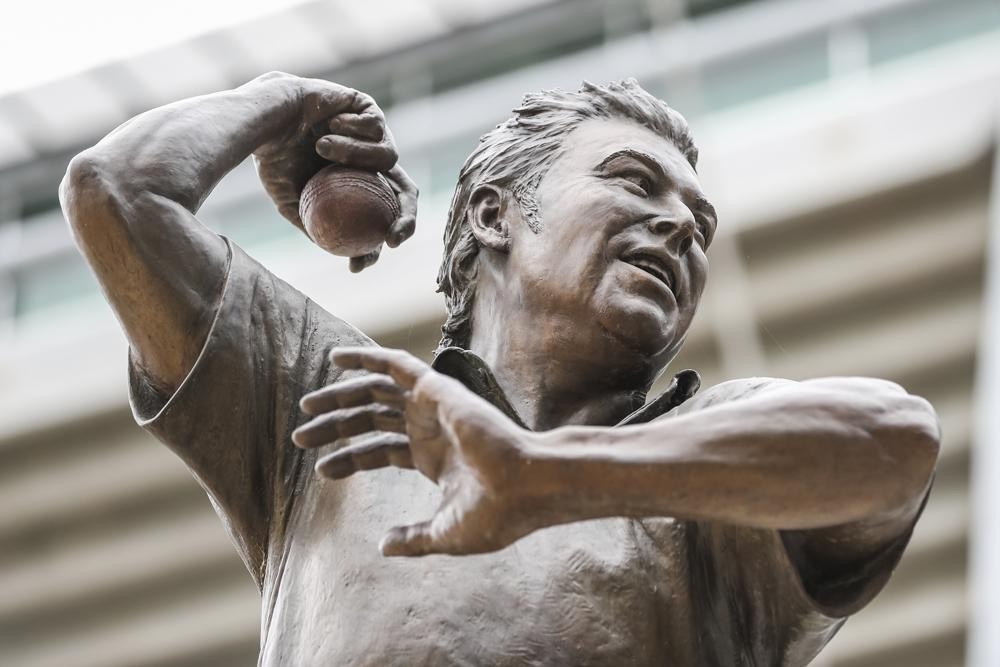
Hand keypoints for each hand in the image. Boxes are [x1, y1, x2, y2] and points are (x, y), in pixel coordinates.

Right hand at [250, 72, 417, 271]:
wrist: (264, 116)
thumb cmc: (273, 160)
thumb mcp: (289, 201)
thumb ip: (314, 224)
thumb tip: (338, 253)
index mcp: (358, 186)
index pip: (382, 217)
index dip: (378, 245)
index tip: (364, 261)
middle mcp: (371, 164)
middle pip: (406, 193)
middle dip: (407, 218)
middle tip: (393, 234)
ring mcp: (373, 137)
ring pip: (389, 156)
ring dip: (355, 154)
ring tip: (321, 147)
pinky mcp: (370, 110)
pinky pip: (375, 127)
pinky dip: (350, 129)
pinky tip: (327, 124)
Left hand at [292, 347, 542, 556]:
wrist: (524, 488)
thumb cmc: (496, 513)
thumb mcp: (445, 533)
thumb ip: (414, 539)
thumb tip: (384, 546)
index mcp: (432, 458)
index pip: (379, 451)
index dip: (349, 459)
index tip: (320, 471)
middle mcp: (429, 428)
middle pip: (371, 419)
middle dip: (335, 426)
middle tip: (299, 436)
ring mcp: (432, 406)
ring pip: (375, 393)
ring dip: (339, 397)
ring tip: (306, 407)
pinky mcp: (436, 387)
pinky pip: (395, 363)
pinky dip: (365, 357)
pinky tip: (334, 358)